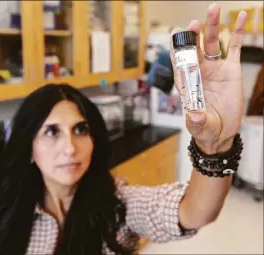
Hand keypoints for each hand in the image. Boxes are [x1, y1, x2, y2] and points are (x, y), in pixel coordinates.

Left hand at [170, 3, 246, 153]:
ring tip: (214, 9)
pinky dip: (237, 32)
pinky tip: (240, 17)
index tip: (175, 33)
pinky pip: (235, 47)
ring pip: (212, 43)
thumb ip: (197, 120)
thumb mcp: (200, 126)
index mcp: (187, 83)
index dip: (176, 48)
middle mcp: (199, 72)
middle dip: (193, 35)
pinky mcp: (231, 69)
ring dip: (212, 26)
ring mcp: (215, 69)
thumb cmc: (205, 127)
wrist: (221, 131)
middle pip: (194, 48)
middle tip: (194, 23)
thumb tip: (195, 116)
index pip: (179, 62)